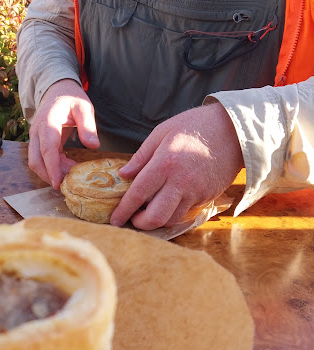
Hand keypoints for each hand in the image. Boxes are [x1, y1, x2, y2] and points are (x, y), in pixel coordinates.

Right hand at [28, 79, 99, 187]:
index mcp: (48, 122)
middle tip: (68, 186)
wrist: (56, 90)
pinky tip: (69, 171)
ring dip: (51, 174)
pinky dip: (54, 169)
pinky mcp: (39, 143)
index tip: (58, 184)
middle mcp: (37, 132)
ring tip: (71, 179)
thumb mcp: (84, 107)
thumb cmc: (71, 97)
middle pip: (35, 161)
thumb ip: (88, 126)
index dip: (52, 168)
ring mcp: (36, 138)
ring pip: (36, 163)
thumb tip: (93, 146)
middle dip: (48, 176)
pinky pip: (43, 160)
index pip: (47, 149)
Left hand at [110, 102, 243, 229]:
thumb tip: (123, 174)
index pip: (138, 194)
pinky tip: (167, 204)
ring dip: (156, 220)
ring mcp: (195, 192)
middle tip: (132, 218)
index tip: (114, 219)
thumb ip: (141, 156)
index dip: (123, 210)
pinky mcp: (207, 197)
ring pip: (171, 220)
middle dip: (139, 223)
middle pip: (155, 217)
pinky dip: (172, 214)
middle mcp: (179, 183)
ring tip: (148, 211)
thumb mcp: (162, 132)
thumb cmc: (195, 126)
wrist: (236, 129)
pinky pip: (186, 214)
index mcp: (164, 164)